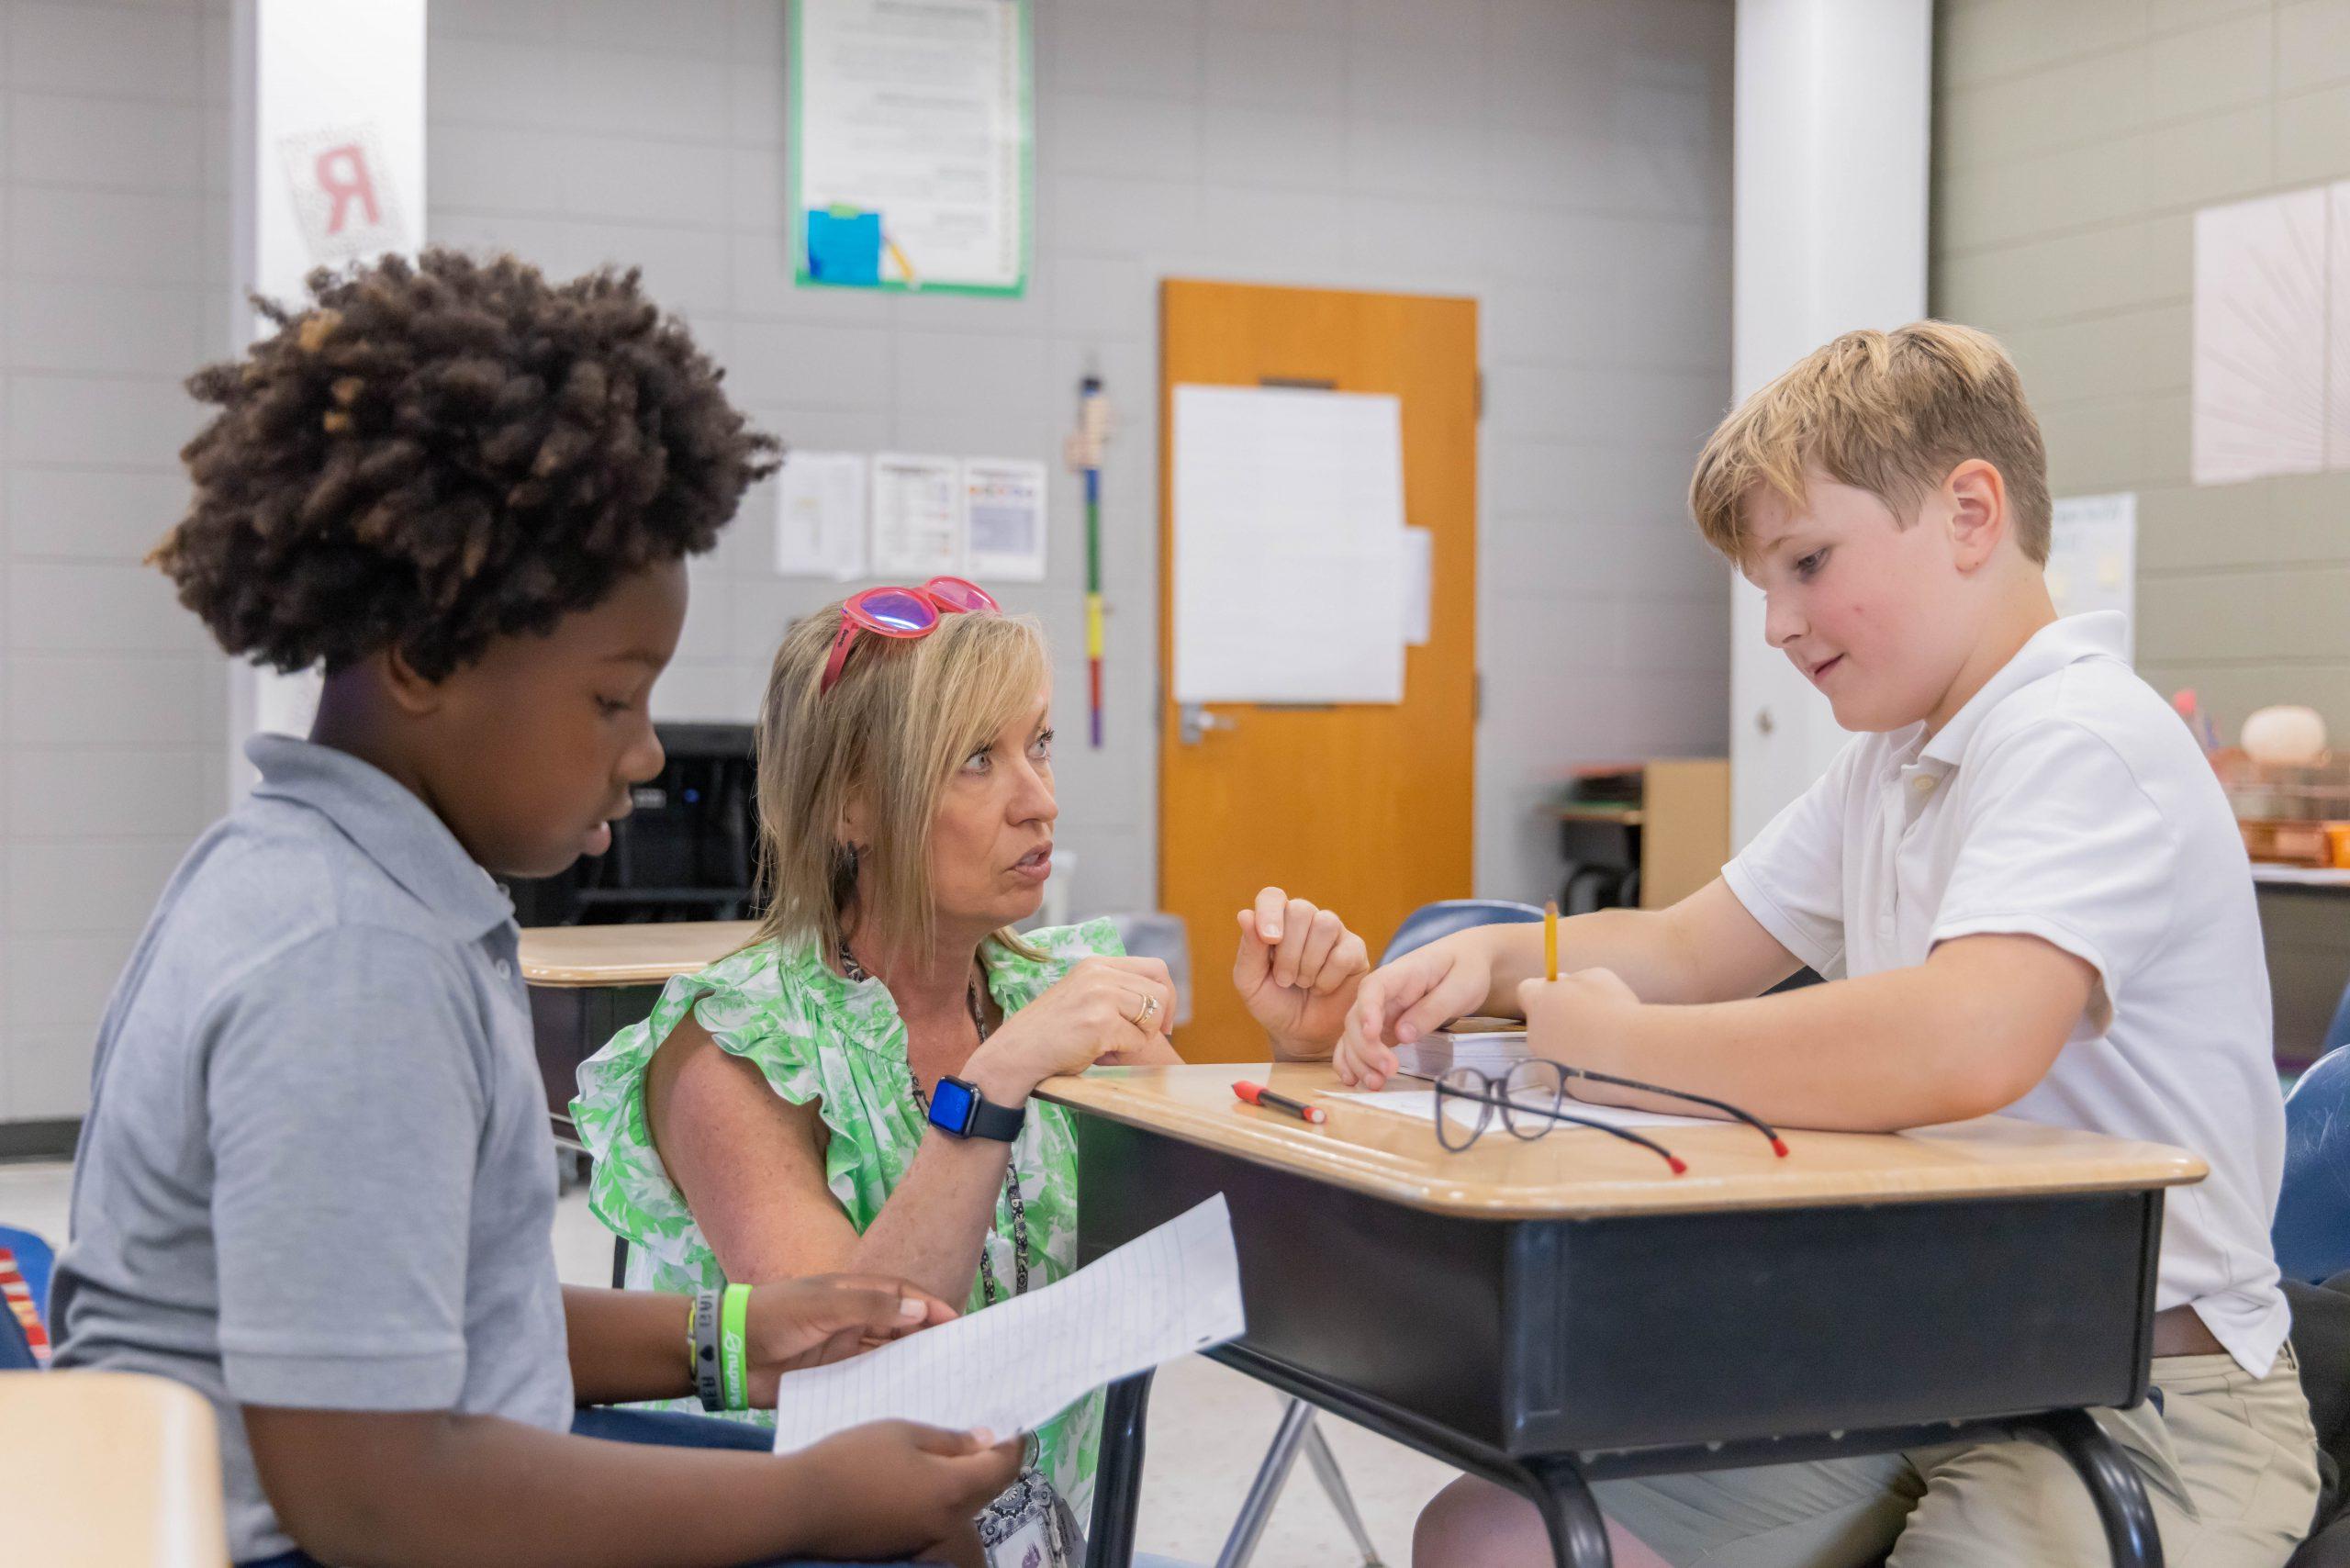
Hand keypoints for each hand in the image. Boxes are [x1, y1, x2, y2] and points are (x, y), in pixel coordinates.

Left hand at [745, 1274, 958, 1405]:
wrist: (728, 1352)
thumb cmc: (774, 1316)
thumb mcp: (824, 1305)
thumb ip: (871, 1306)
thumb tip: (921, 1308)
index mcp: (850, 1293)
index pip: (901, 1295)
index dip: (929, 1305)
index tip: (957, 1323)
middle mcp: (851, 1320)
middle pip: (899, 1326)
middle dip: (927, 1337)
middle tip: (957, 1357)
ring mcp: (841, 1351)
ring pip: (886, 1355)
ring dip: (909, 1364)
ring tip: (940, 1381)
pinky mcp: (830, 1378)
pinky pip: (865, 1382)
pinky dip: (885, 1386)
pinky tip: (904, 1399)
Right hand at [778, 1421, 1021, 1563]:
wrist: (802, 1504)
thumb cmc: (854, 1458)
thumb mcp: (904, 1433)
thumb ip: (949, 1441)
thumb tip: (984, 1442)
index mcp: (953, 1489)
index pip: (1002, 1469)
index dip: (1013, 1446)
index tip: (1014, 1426)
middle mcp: (947, 1520)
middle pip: (987, 1492)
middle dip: (993, 1465)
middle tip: (987, 1436)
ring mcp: (925, 1537)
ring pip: (963, 1507)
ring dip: (967, 1482)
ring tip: (953, 1452)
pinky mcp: (904, 1544)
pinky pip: (938, 1518)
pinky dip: (943, 1497)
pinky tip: (925, 1477)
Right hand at [970, 955, 1176, 1099]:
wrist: (1016, 1053)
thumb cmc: (1050, 1033)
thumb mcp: (1082, 995)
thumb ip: (1113, 990)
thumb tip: (1158, 1001)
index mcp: (1096, 964)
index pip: (1155, 967)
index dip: (1167, 995)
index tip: (1163, 1021)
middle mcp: (1099, 973)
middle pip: (1160, 991)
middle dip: (1158, 1020)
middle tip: (1141, 1038)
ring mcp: (1100, 996)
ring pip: (1153, 1015)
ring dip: (1140, 1036)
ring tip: (1114, 1045)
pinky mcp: (1101, 1023)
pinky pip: (1137, 1040)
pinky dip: (1124, 1052)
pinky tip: (1100, 1053)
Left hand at [1234, 887, 1369, 1058]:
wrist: (1301, 1034)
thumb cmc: (1273, 1004)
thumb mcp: (1250, 982)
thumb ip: (1249, 950)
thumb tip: (1245, 914)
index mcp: (1276, 922)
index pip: (1272, 897)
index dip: (1269, 912)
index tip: (1269, 940)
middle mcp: (1305, 920)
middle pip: (1301, 909)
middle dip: (1289, 951)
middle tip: (1284, 979)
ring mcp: (1333, 933)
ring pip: (1325, 924)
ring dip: (1309, 963)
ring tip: (1303, 983)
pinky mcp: (1355, 951)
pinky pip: (1344, 952)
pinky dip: (1328, 978)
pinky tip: (1322, 988)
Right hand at [1334, 936, 1495, 1089]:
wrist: (1468, 962)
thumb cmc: (1465, 969)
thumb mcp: (1460, 986)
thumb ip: (1432, 1009)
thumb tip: (1402, 1035)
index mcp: (1401, 973)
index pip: (1373, 988)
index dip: (1367, 1011)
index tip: (1372, 1034)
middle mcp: (1383, 993)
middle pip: (1357, 1018)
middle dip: (1366, 1048)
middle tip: (1389, 1071)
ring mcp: (1381, 1010)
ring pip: (1354, 1035)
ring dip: (1358, 1060)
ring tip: (1376, 1083)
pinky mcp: (1384, 1026)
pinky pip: (1361, 1043)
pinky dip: (1353, 1060)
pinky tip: (1352, 1079)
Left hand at [1516, 968, 1641, 1074]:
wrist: (1631, 1055)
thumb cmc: (1616, 1010)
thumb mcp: (1597, 978)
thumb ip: (1574, 980)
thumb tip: (1565, 984)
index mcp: (1539, 1002)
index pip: (1526, 991)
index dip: (1543, 991)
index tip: (1561, 993)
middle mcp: (1534, 1032)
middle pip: (1540, 1023)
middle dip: (1558, 1021)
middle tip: (1589, 1022)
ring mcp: (1543, 1061)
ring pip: (1551, 1050)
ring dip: (1568, 1046)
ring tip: (1601, 1046)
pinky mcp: (1557, 1084)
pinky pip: (1563, 1072)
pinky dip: (1576, 1069)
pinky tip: (1600, 1066)